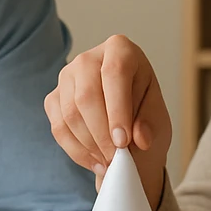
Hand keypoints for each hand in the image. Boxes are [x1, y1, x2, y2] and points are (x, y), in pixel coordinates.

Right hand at [46, 34, 171, 208]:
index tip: (123, 142)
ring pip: (70, 114)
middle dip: (101, 134)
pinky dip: (77, 151)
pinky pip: (59, 128)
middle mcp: (88, 58)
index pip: (114, 73)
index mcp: (120, 49)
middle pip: (86, 95)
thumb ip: (150, 124)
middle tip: (116, 158)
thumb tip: (140, 138)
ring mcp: (66, 77)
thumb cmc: (144, 113)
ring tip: (109, 162)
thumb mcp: (157, 116)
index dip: (118, 110)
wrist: (127, 125)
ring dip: (90, 145)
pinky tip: (96, 162)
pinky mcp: (53, 98)